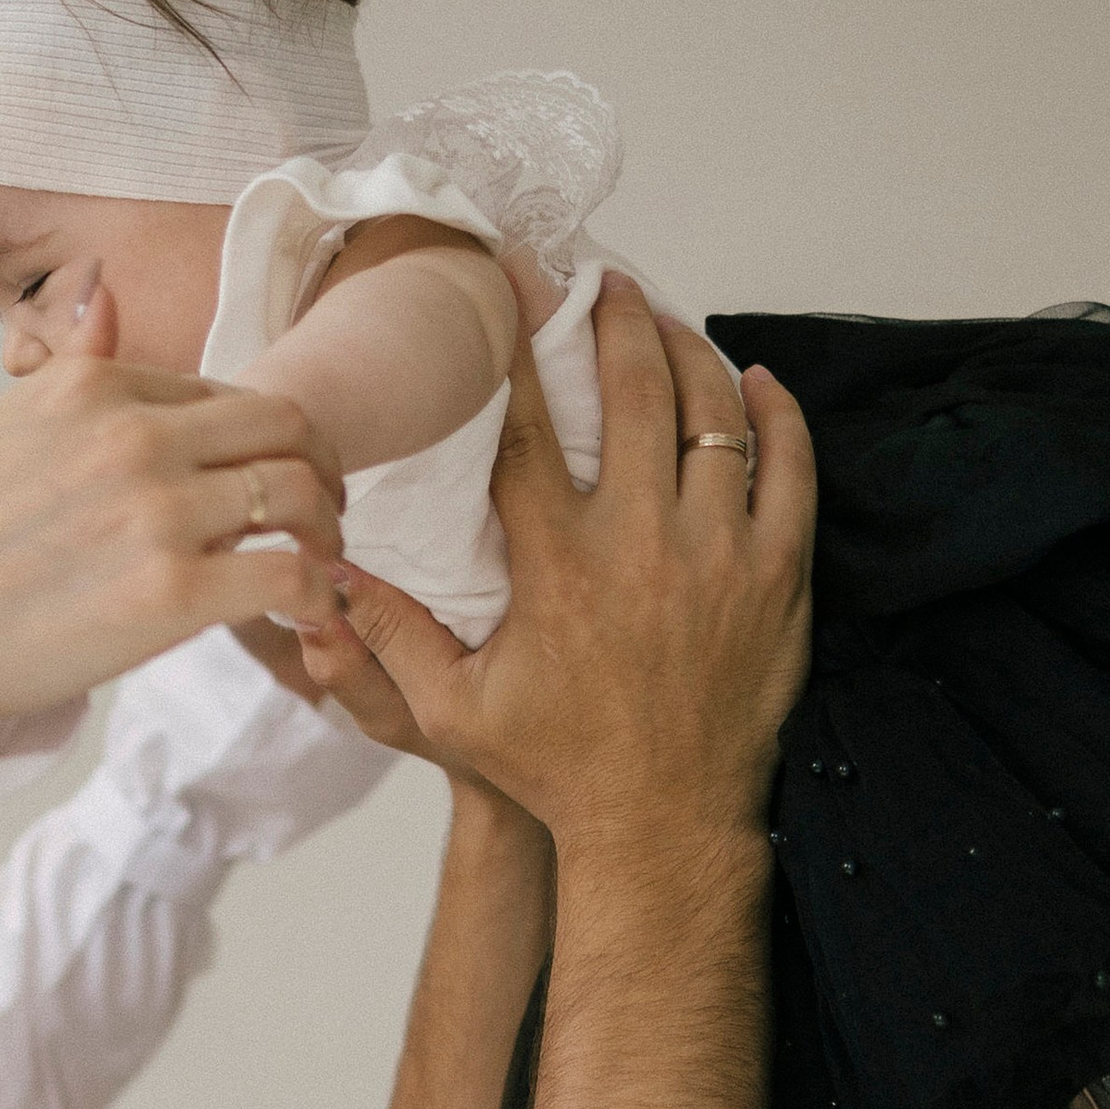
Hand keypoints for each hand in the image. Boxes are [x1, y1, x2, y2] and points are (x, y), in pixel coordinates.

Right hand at [0, 353, 346, 751]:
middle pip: (284, 425)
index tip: (263, 473)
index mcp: (96, 388)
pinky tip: (307, 611)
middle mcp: (136, 437)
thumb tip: (101, 297)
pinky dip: (315, 593)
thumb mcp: (0, 423)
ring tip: (320, 560)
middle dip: (320, 463)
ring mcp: (160, 513)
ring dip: (327, 529)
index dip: (258, 434)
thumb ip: (69, 364)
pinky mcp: (175, 593)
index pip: (221, 389)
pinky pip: (289, 574)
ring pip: (301, 494)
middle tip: (322, 507)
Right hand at [295, 283, 812, 863]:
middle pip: (635, 390)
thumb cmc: (556, 770)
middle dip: (616, 320)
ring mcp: (720, 555)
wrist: (662, 826)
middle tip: (603, 284)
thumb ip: (388, 637)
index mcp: (559, 566)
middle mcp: (643, 545)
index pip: (531, 425)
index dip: (518, 343)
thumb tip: (321, 579)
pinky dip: (775, 415)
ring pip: (715, 413)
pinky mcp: (777, 577)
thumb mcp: (452, 712)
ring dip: (691, 351)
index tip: (511, 281)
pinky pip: (788, 467)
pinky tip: (755, 385)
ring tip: (666, 322)